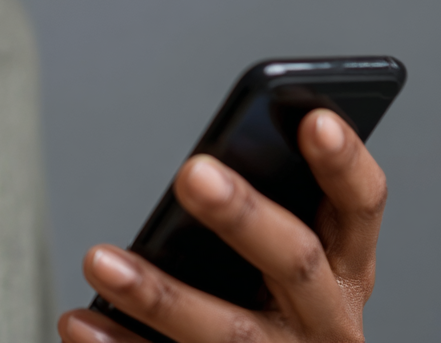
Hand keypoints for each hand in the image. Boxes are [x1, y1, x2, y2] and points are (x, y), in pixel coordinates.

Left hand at [59, 109, 387, 342]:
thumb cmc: (266, 304)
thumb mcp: (285, 263)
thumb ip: (260, 214)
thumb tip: (198, 167)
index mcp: (345, 268)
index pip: (361, 207)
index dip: (344, 164)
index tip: (314, 118)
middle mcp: (328, 319)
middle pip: (296, 261)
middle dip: (244, 216)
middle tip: (191, 172)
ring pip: (227, 332)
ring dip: (160, 294)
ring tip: (97, 260)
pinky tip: (78, 321)